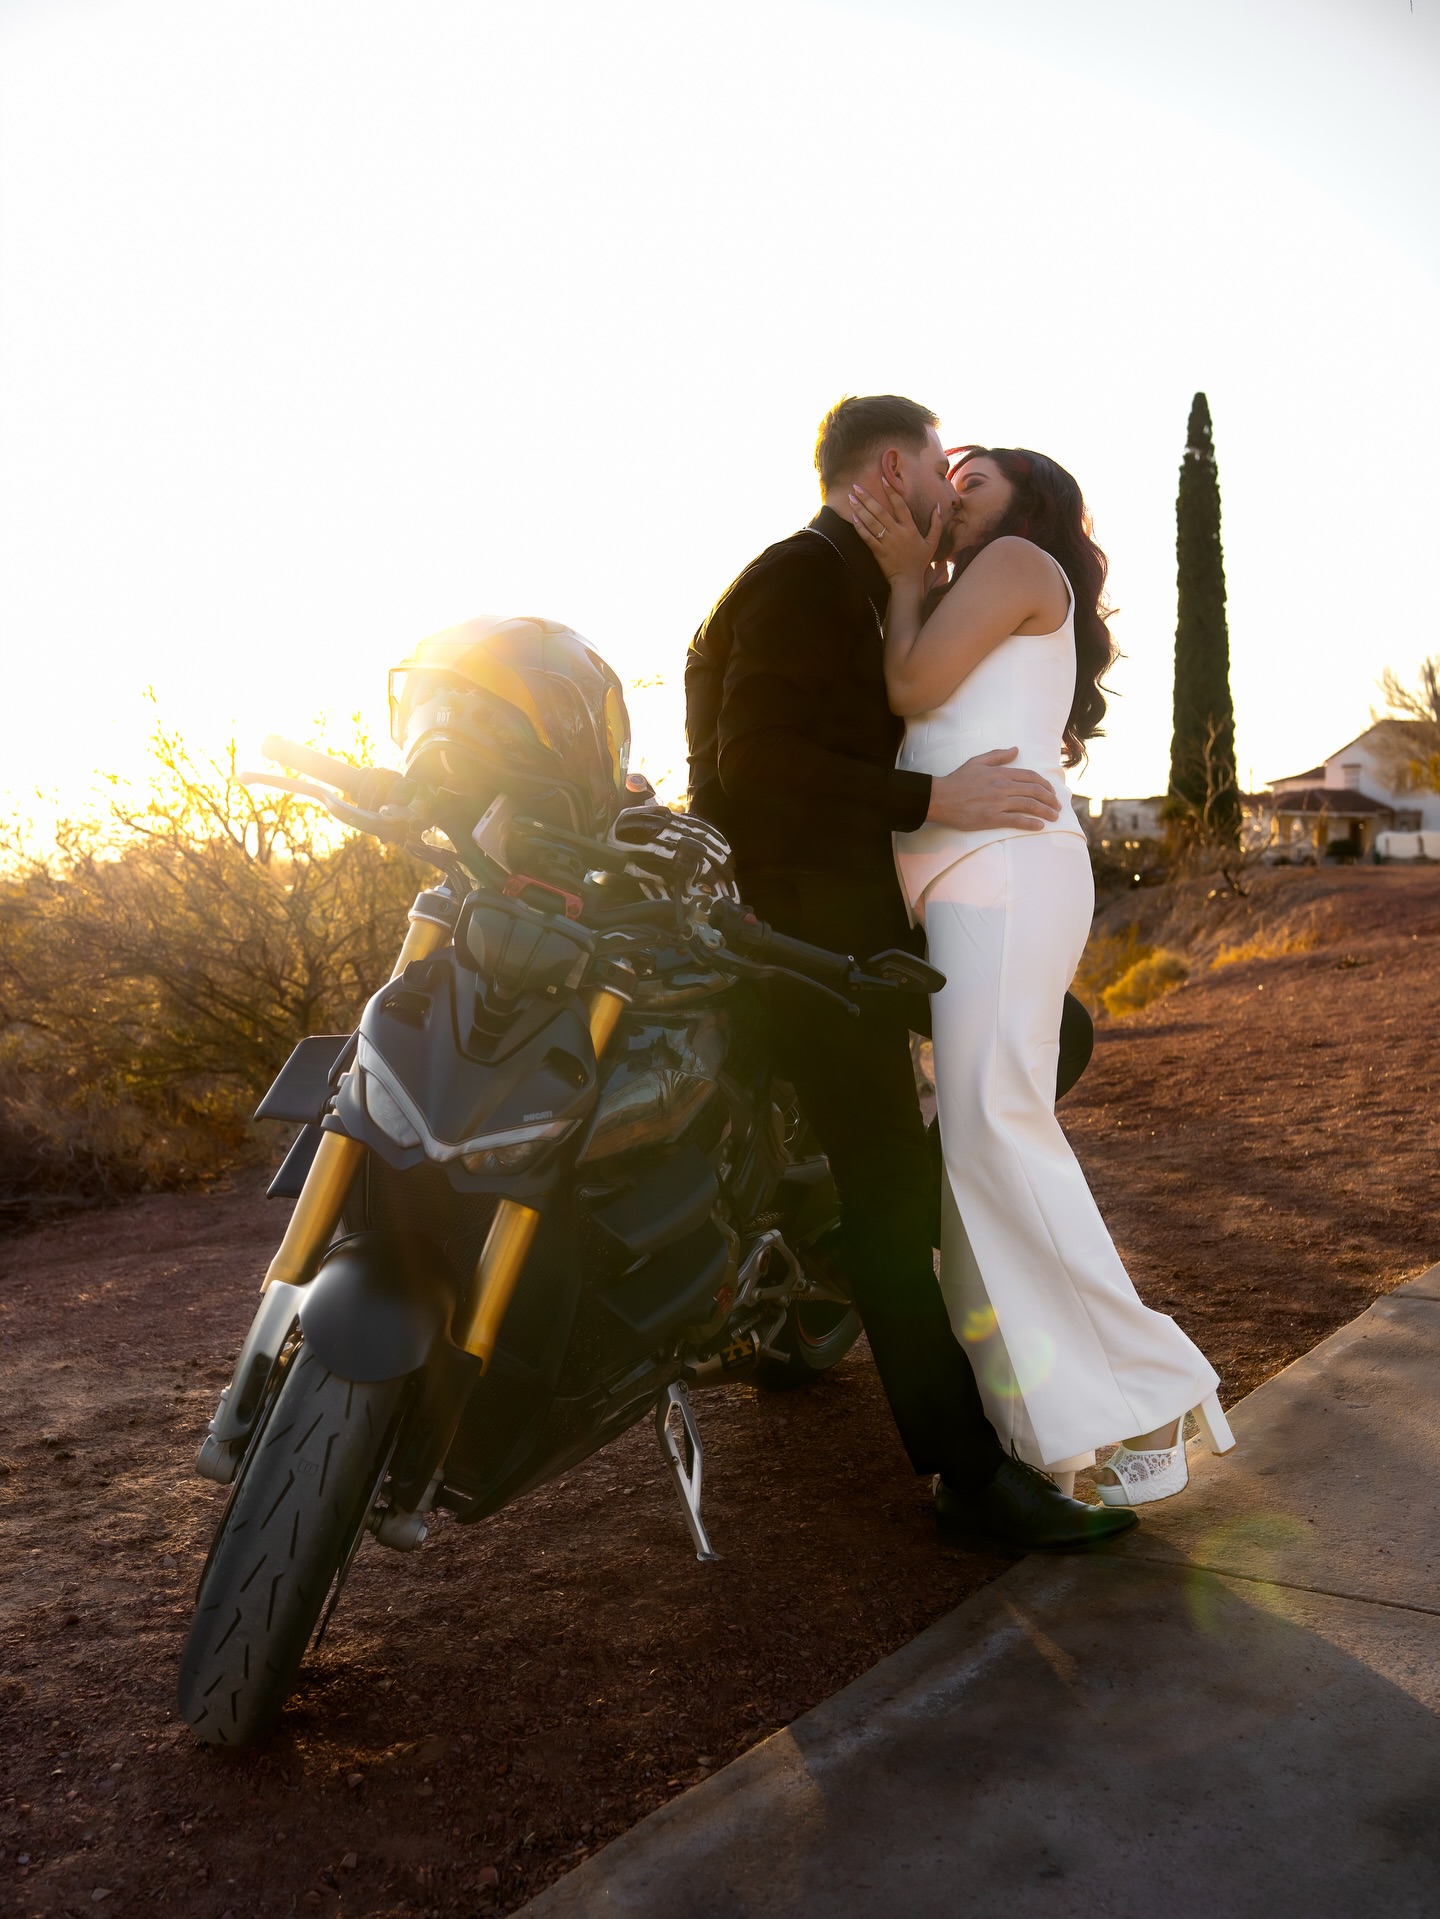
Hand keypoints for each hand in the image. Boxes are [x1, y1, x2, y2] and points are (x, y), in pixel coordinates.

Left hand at [849, 478, 941, 584]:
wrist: (908, 581)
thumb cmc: (920, 561)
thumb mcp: (932, 542)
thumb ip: (936, 524)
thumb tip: (938, 506)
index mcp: (910, 528)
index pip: (900, 506)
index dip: (891, 492)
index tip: (883, 479)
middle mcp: (898, 533)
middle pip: (880, 512)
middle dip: (867, 498)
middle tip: (856, 487)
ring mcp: (887, 542)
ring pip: (872, 523)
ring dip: (860, 509)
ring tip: (851, 498)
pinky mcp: (878, 552)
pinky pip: (867, 538)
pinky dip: (860, 528)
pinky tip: (852, 518)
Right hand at [925, 749, 1062, 830]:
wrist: (940, 797)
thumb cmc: (957, 780)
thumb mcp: (977, 762)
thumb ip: (998, 755)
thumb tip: (1016, 749)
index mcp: (1001, 773)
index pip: (1031, 777)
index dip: (1045, 785)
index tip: (1051, 792)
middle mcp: (1003, 787)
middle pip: (1035, 791)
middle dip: (1050, 799)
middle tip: (1057, 806)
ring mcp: (998, 803)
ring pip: (1030, 805)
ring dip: (1046, 811)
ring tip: (1054, 817)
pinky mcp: (992, 818)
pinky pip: (1017, 820)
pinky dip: (1031, 823)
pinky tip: (1040, 826)